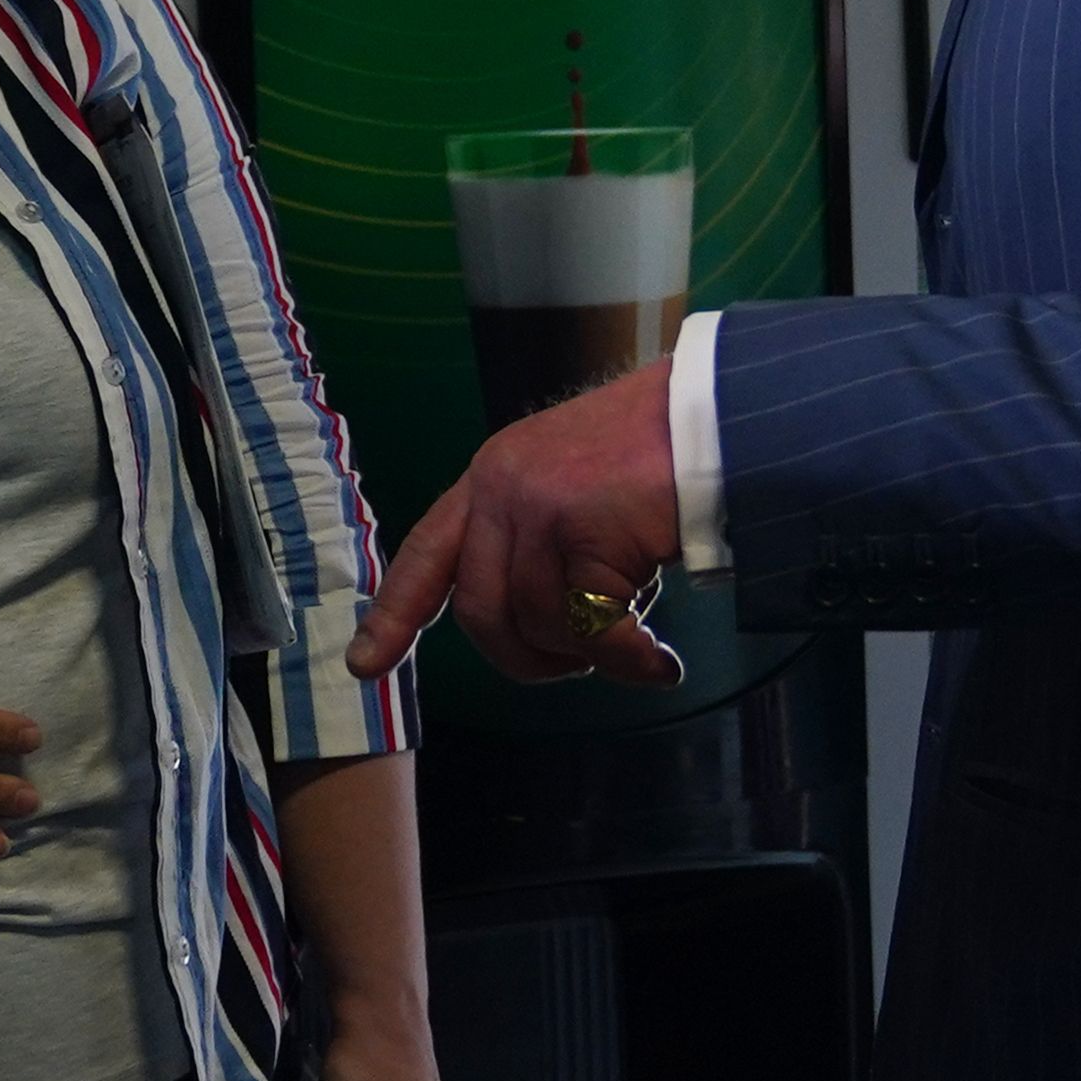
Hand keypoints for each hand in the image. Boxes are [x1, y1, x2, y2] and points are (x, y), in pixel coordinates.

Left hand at [345, 363, 685, 689]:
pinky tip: (659, 663)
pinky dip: (628, 661)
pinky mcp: (586, 531)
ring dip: (591, 656)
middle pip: (482, 613)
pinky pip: (593, 629)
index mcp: (491, 476)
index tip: (365, 664)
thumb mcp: (571, 486)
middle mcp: (502, 488)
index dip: (395, 613)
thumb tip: (540, 629)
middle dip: (527, 658)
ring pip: (539, 624)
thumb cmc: (656, 453)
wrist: (715, 413)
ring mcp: (540, 508)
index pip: (428, 551)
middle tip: (578, 667)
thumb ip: (536, 542)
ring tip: (637, 644)